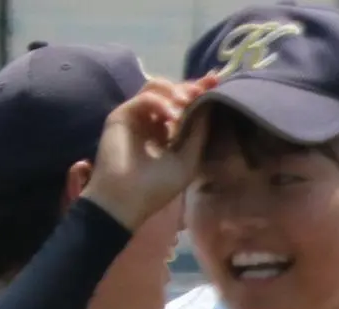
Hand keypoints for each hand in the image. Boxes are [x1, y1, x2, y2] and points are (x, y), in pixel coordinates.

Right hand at [83, 76, 216, 230]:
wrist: (127, 199)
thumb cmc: (158, 186)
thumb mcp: (188, 159)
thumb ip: (199, 132)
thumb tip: (210, 105)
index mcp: (170, 131)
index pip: (185, 104)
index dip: (199, 90)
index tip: (216, 79)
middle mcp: (153, 121)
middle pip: (172, 91)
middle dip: (189, 87)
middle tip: (201, 90)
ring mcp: (137, 116)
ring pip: (155, 87)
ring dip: (174, 91)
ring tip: (184, 105)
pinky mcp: (121, 115)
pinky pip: (143, 98)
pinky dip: (159, 102)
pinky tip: (170, 116)